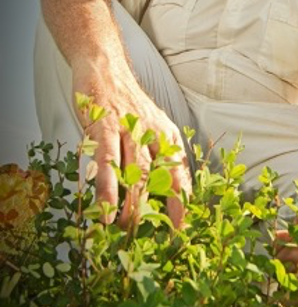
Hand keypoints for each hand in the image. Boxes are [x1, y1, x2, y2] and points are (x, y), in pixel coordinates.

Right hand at [73, 65, 191, 228]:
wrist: (106, 69)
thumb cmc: (128, 105)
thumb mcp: (152, 127)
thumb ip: (156, 155)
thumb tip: (158, 192)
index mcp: (168, 136)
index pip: (181, 174)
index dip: (182, 203)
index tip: (183, 229)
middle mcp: (154, 134)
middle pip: (162, 178)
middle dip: (160, 210)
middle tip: (156, 237)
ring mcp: (130, 130)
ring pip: (136, 173)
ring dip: (131, 204)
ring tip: (126, 229)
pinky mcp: (105, 127)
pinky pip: (108, 163)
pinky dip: (106, 189)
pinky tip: (104, 209)